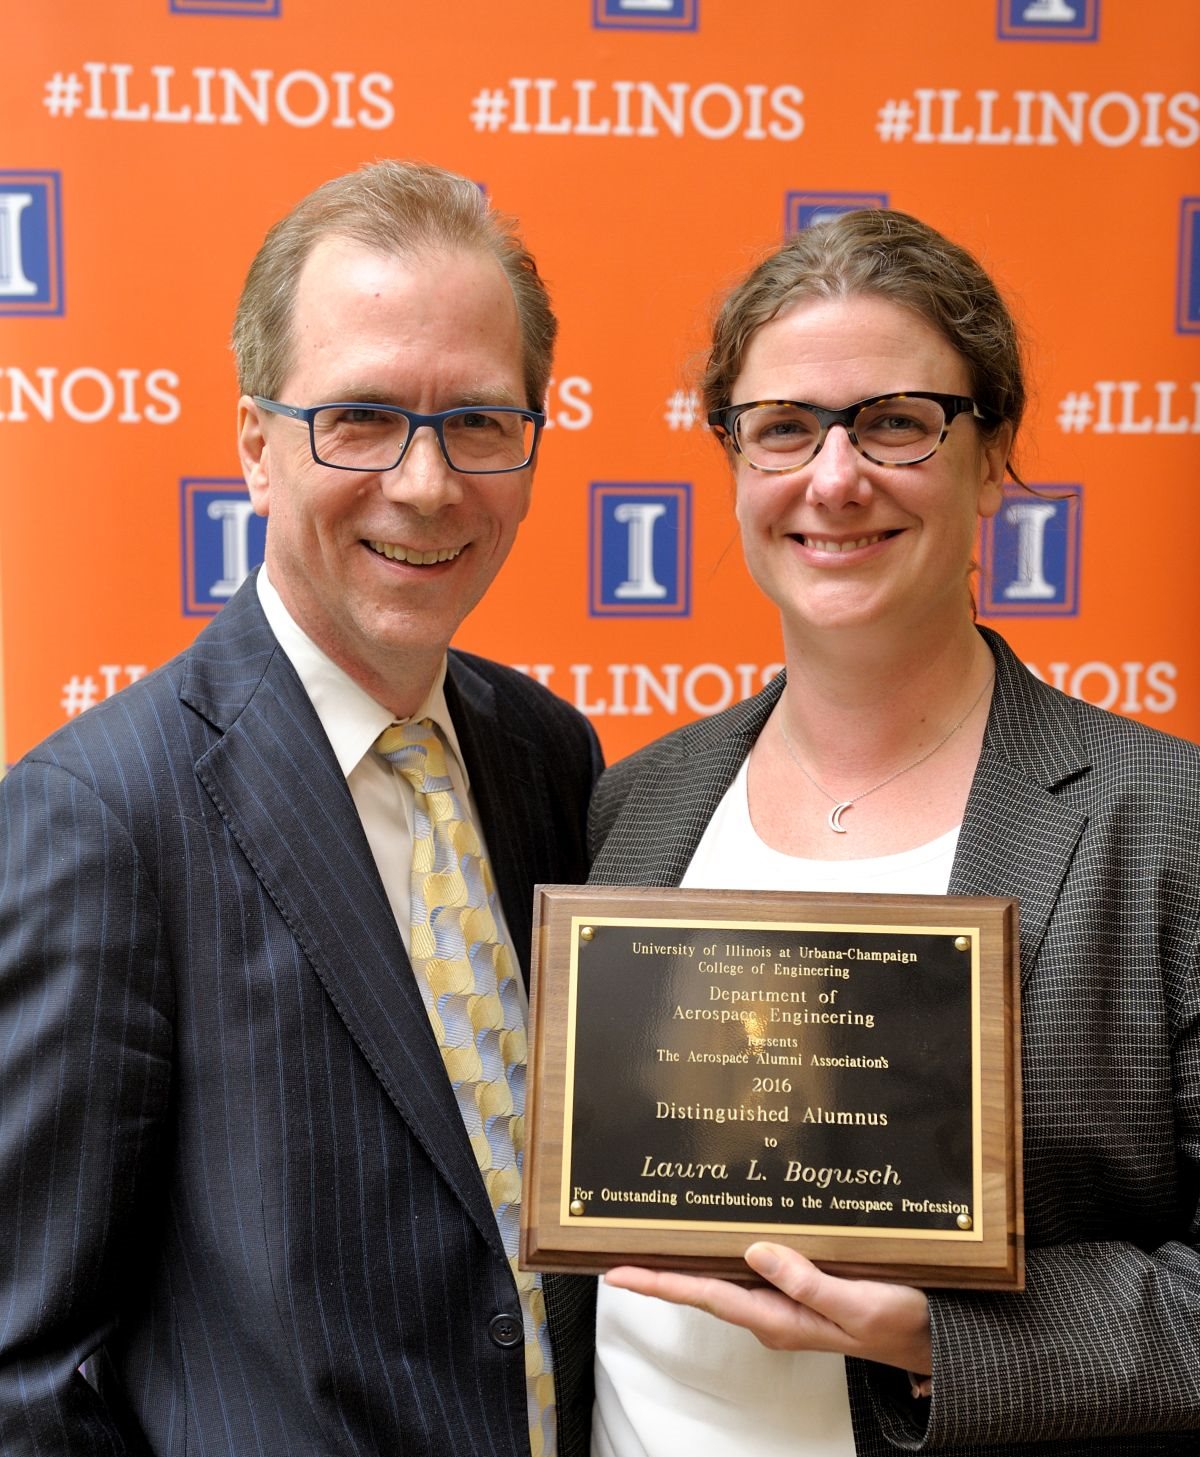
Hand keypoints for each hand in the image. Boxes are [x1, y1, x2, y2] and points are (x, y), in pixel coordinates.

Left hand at [604, 1242, 931, 1376]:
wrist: (935, 1332)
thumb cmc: (901, 1319)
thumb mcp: (859, 1305)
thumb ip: (807, 1282)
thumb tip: (754, 1252)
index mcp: (780, 1317)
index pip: (705, 1295)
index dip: (659, 1282)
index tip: (618, 1272)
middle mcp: (773, 1310)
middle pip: (703, 1285)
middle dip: (661, 1268)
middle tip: (616, 1246)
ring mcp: (785, 1298)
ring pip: (725, 1273)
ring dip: (689, 1256)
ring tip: (651, 1232)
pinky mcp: (799, 1284)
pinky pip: (753, 1264)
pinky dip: (726, 1247)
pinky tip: (716, 1230)